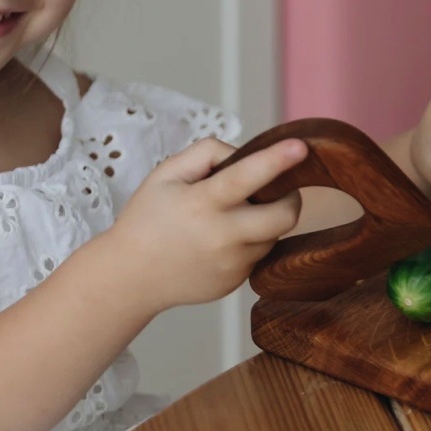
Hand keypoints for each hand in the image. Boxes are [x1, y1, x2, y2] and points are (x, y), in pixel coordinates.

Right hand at [109, 134, 308, 313]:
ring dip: (263, 221)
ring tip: (229, 218)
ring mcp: (232, 265)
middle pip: (284, 217)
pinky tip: (217, 243)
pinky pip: (257, 255)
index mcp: (201, 204)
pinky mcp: (235, 282)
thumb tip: (246, 155)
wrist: (130, 277)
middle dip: (290, 198)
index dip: (275, 161)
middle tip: (277, 189)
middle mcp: (222, 237)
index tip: (300, 147)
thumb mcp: (165, 174)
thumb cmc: (146, 219)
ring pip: (271, 236)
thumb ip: (206, 153)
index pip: (245, 178)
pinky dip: (248, 243)